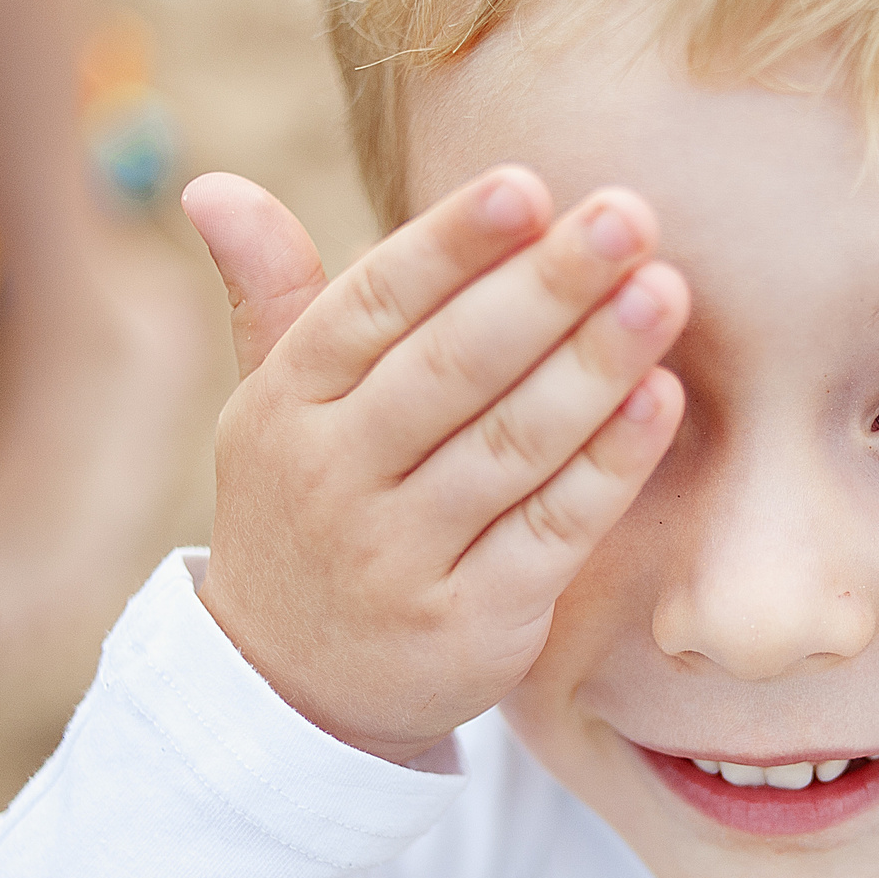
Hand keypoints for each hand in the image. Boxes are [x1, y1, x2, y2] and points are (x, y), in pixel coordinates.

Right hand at [181, 168, 688, 764]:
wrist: (297, 693)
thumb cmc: (310, 511)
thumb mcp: (273, 410)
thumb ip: (271, 295)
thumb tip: (213, 184)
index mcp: (287, 406)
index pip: (370, 307)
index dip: (448, 246)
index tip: (526, 184)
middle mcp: (332, 480)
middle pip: (451, 369)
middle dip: (545, 288)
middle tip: (630, 215)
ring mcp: (398, 560)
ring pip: (509, 447)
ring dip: (595, 366)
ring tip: (665, 293)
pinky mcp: (468, 627)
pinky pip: (552, 533)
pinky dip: (610, 465)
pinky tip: (662, 400)